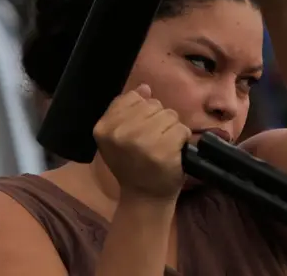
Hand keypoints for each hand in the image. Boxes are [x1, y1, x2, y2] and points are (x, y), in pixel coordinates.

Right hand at [93, 84, 190, 200]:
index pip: (133, 97)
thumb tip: (145, 88)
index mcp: (104, 127)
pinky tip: (173, 152)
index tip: (139, 131)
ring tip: (162, 146)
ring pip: (169, 114)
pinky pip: (181, 128)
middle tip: (152, 142)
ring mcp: (142, 141)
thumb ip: (127, 109)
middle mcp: (120, 133)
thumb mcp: (118, 136)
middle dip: (158, 119)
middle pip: (153, 104)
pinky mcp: (163, 151)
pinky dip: (182, 139)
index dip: (142, 112)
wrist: (144, 198)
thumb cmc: (132, 164)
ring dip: (171, 128)